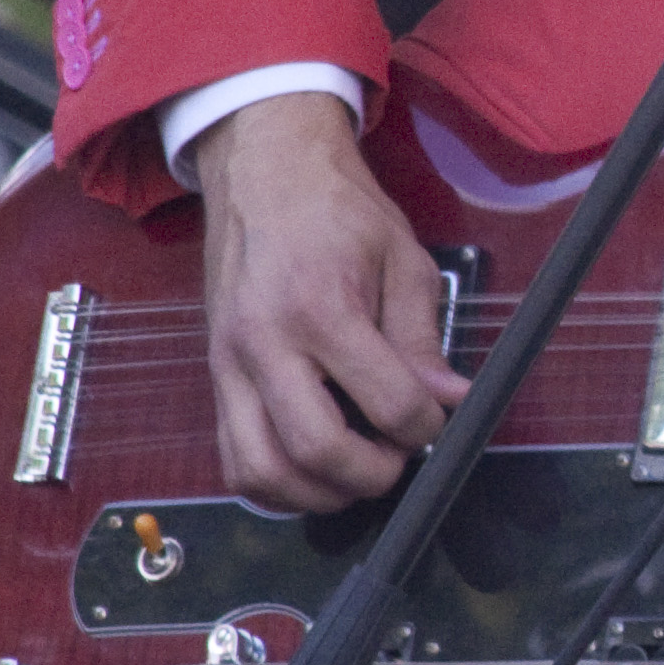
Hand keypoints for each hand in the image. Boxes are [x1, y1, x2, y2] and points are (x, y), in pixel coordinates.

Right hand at [190, 90, 466, 509]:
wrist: (262, 171)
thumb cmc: (334, 208)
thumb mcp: (402, 257)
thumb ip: (423, 336)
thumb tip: (448, 400)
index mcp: (321, 306)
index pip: (387, 402)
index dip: (426, 428)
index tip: (437, 422)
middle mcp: (265, 342)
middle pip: (317, 450)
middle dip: (372, 474)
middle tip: (397, 458)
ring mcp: (230, 364)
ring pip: (262, 471)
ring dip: (317, 493)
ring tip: (355, 471)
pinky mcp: (215, 376)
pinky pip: (234, 459)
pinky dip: (275, 483)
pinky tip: (312, 468)